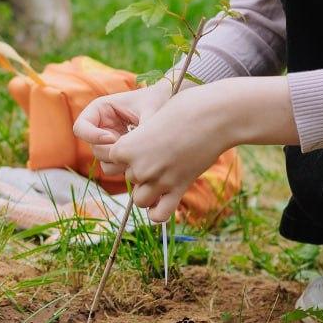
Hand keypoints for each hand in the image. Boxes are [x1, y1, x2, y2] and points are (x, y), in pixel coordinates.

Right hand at [72, 78, 174, 175]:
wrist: (171, 105)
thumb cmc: (159, 99)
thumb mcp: (151, 109)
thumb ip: (144, 127)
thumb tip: (140, 152)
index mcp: (100, 109)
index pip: (80, 127)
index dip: (92, 136)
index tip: (114, 138)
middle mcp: (101, 127)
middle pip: (94, 149)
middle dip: (111, 152)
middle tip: (132, 150)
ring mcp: (110, 141)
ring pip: (105, 161)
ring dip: (121, 162)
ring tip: (142, 154)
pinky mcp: (121, 153)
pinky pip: (117, 166)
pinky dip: (129, 166)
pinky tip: (145, 158)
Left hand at [92, 77, 297, 221]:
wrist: (213, 116)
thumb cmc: (183, 109)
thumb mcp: (153, 119)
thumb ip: (139, 139)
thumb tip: (137, 150)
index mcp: (126, 147)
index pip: (109, 161)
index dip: (122, 156)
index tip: (137, 148)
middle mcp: (139, 167)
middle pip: (128, 179)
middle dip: (140, 171)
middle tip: (159, 155)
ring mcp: (159, 181)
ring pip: (140, 200)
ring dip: (147, 192)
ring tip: (161, 177)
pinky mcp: (178, 189)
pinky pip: (159, 214)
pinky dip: (157, 213)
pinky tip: (163, 202)